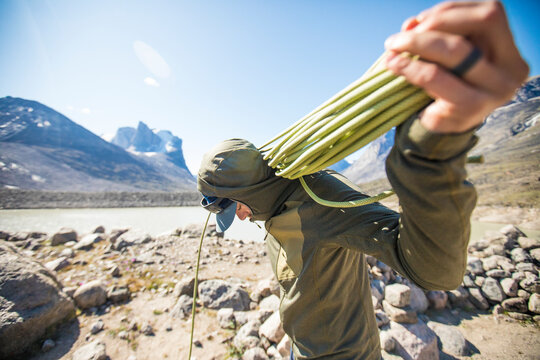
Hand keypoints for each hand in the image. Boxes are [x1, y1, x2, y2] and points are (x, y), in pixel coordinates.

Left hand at [384, 1, 528, 132]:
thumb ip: (438, 33)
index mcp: (510, 54)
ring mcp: (492, 94)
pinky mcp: (467, 112)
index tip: (418, 21)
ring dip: (417, 46)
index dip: (450, 12)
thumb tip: (411, 25)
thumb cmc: (448, 83)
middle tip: (398, 38)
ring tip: (392, 50)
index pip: (489, 15)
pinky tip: (394, 66)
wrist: (442, 127)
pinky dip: (411, 68)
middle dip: (429, 29)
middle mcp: (509, 73)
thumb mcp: (450, 55)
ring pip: (456, 53)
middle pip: (473, 31)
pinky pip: (435, 79)